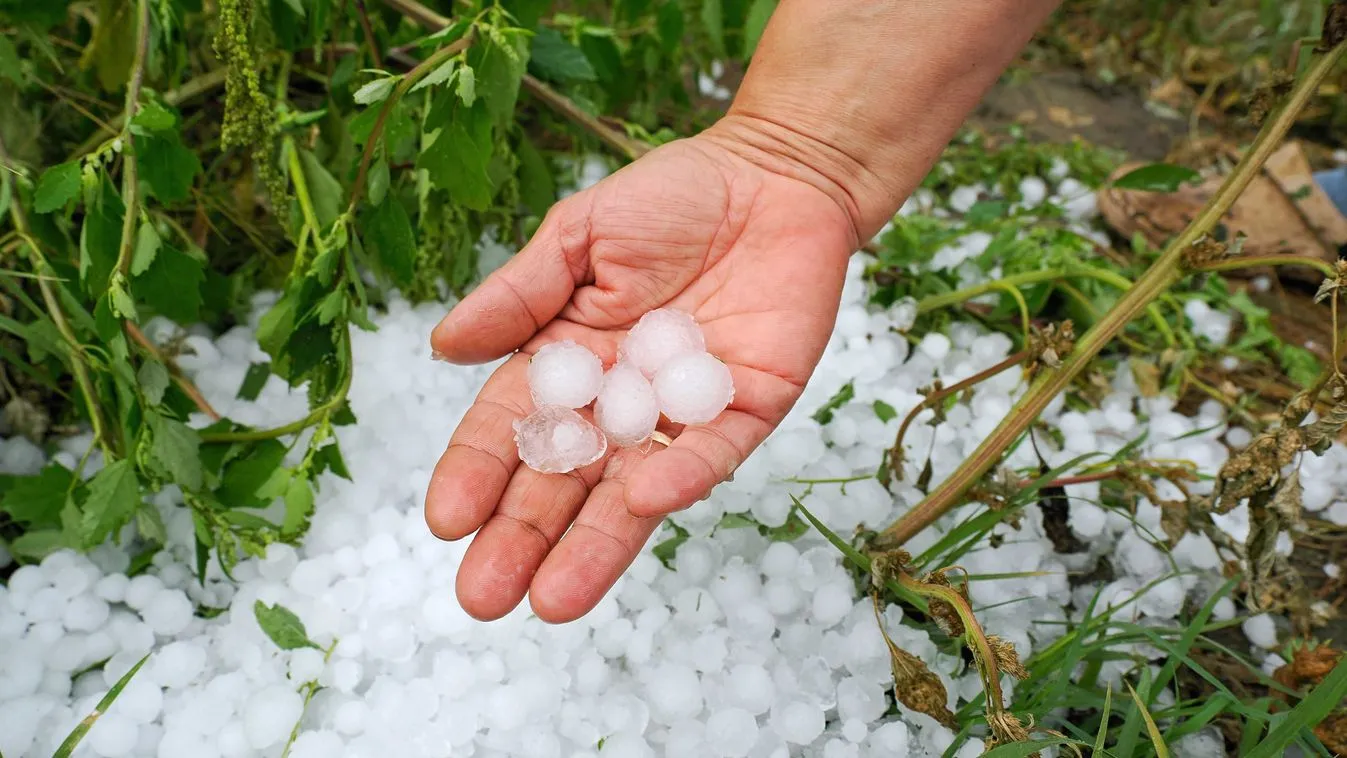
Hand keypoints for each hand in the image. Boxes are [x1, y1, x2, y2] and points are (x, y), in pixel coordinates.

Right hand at [424, 127, 856, 622]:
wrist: (773, 177)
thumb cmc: (670, 198)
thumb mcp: (578, 236)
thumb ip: (519, 294)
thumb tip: (443, 347)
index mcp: (568, 360)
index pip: (512, 426)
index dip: (479, 472)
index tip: (446, 520)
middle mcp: (620, 400)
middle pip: (565, 479)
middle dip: (523, 537)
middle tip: (484, 597)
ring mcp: (682, 411)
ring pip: (633, 490)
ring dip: (596, 545)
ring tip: (554, 601)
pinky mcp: (749, 408)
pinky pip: (713, 451)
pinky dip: (682, 476)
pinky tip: (643, 504)